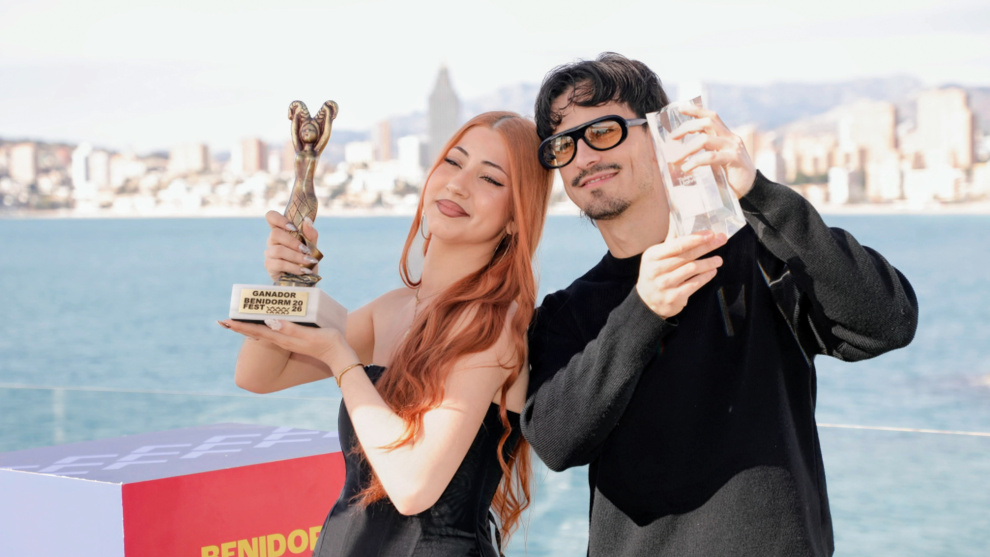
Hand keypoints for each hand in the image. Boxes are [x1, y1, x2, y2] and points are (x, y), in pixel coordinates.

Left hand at [220, 318, 354, 372]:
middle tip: (224, 321)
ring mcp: (287, 340)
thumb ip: (290, 328)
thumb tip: (269, 322)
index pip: (256, 331)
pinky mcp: (294, 338)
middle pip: (255, 332)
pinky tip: (263, 323)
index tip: (225, 322)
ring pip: (262, 332)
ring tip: (238, 321)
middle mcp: (281, 340)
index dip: (240, 326)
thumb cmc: (326, 342)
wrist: (338, 354)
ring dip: (249, 327)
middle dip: (240, 326)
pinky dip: (262, 326)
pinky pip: (272, 332)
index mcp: (282, 338)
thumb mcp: (309, 334)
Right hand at [264, 210, 319, 282]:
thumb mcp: (312, 246)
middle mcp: (273, 241)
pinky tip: (303, 270)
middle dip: (293, 242)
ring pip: (278, 250)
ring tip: (308, 261)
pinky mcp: (269, 266)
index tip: (293, 227)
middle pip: (275, 234)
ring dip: (296, 256)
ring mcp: (269, 253)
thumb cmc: (307, 260)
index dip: (279, 219)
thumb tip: (307, 220)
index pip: (271, 217)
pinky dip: (294, 267)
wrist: (306, 279)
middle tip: (306, 250)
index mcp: (282, 231)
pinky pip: (279, 264)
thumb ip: (310, 234)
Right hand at [636, 231, 726, 319]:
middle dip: (706, 247)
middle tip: (721, 240)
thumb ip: (671, 238)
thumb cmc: (656, 272)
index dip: (695, 238)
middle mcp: (657, 270)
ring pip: (692, 269)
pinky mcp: (673, 297)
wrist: (647, 300)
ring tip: (719, 260)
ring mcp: (665, 284)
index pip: (677, 245)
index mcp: (653, 256)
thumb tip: (677, 214)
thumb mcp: (657, 255)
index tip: (711, 233)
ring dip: (708, 263)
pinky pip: (694, 284)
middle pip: (687, 256)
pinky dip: (705, 277)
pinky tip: (712, 271)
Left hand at [667, 104, 756, 197]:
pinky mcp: (734, 160)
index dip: (696, 110)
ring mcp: (733, 147)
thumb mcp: (719, 159)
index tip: (680, 108)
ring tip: (674, 159)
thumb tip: (682, 151)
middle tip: (671, 138)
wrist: (753, 190)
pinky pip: (710, 157)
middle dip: (686, 127)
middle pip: (707, 122)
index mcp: (726, 135)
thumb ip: (707, 151)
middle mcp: (731, 138)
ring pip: (705, 139)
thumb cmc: (732, 175)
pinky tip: (686, 168)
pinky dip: (695, 161)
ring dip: (686, 149)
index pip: (711, 116)